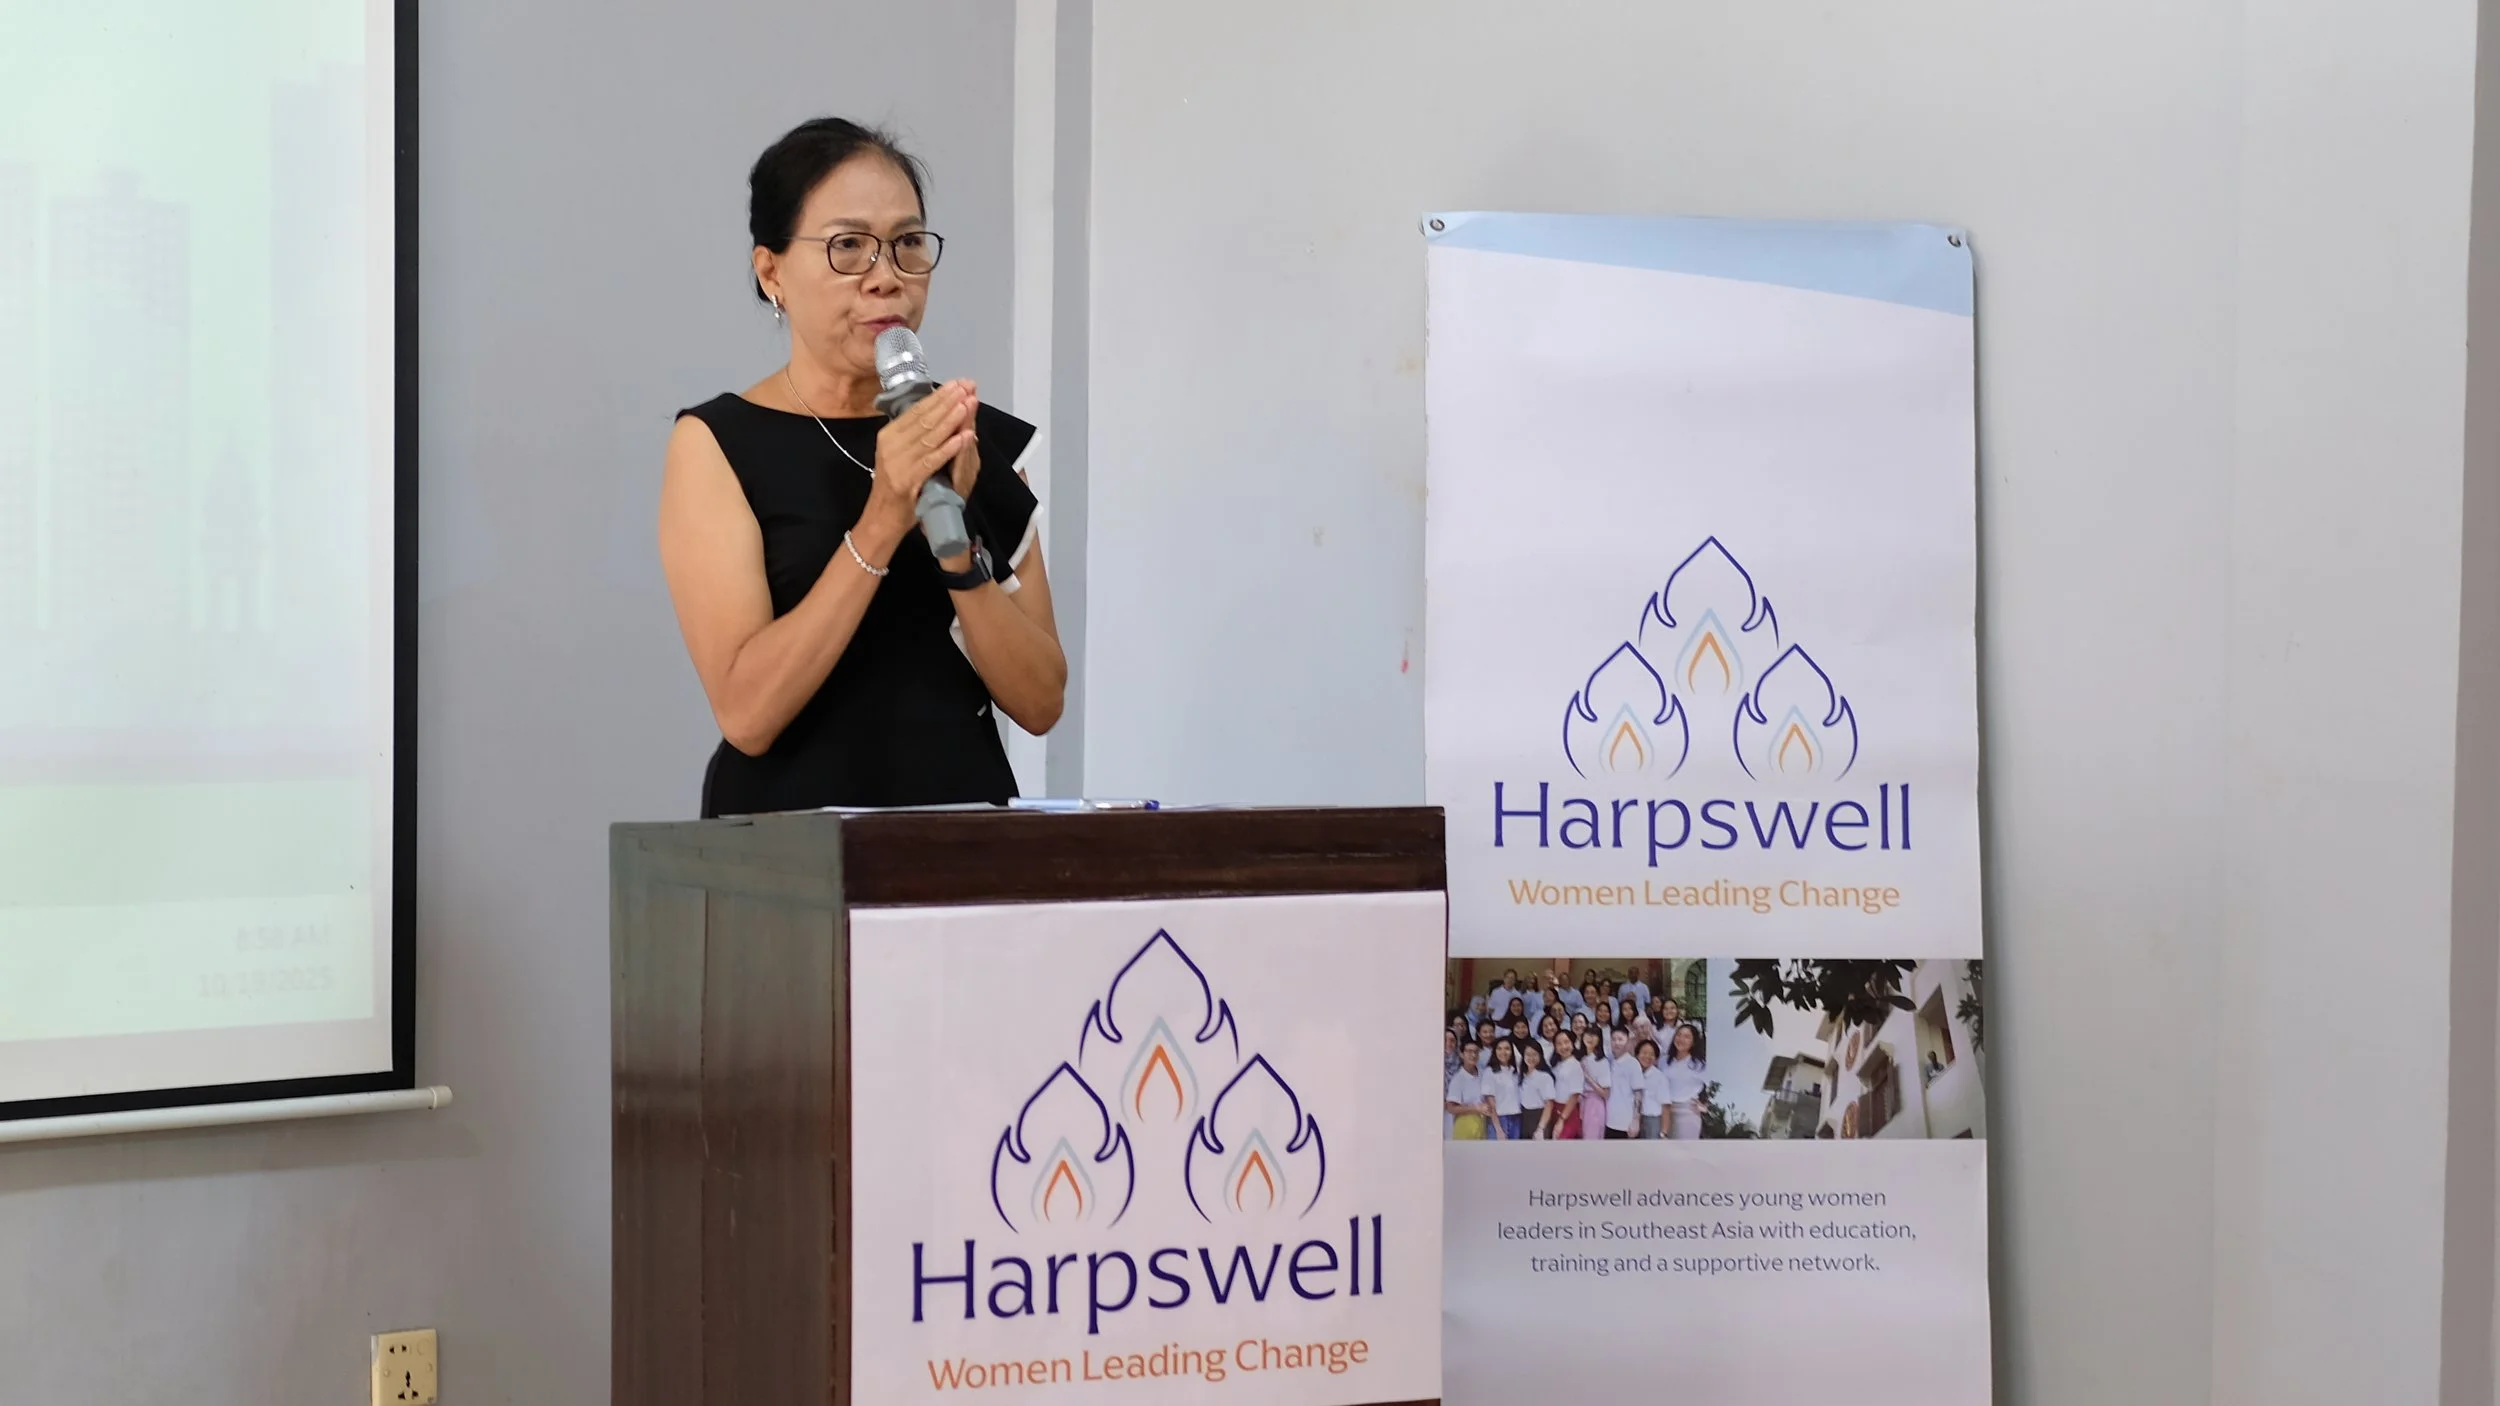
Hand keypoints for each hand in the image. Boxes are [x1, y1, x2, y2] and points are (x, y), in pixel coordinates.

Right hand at [866, 380, 977, 535]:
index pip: (917, 410)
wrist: (882, 518)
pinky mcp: (907, 480)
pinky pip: (931, 460)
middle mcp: (890, 444)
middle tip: (968, 387)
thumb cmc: (896, 486)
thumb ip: (914, 435)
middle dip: (949, 401)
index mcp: (889, 435)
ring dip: (952, 419)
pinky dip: (949, 448)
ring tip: (968, 404)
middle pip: (925, 419)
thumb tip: (936, 410)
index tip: (959, 383)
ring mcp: (898, 462)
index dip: (939, 396)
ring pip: (930, 436)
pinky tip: (964, 437)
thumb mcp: (901, 454)